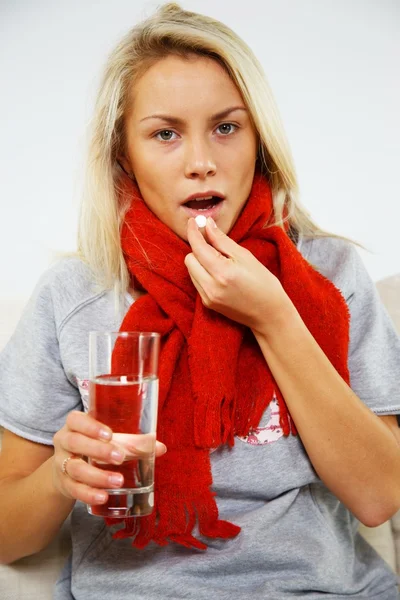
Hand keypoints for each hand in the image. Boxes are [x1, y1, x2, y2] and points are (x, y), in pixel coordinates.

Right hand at [52, 411, 166, 505]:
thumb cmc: (94, 446)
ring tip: (118, 481)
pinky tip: (103, 497)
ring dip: (97, 476)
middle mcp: (65, 441)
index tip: (109, 434)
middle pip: (75, 442)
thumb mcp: (110, 440)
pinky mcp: (64, 484)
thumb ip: (134, 443)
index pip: (75, 420)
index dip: (90, 426)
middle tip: (120, 457)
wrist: (67, 469)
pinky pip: (74, 489)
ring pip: (75, 468)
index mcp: (75, 425)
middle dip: (98, 450)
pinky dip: (88, 494)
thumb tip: (160, 448)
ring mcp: (62, 463)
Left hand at [184, 217, 291, 334]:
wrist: (269, 313)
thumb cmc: (263, 283)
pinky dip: (202, 273)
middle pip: (189, 259)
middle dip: (198, 249)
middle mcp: (210, 286)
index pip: (198, 247)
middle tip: (213, 245)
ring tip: (219, 261)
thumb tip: (207, 224)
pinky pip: (196, 282)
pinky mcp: (207, 303)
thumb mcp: (245, 256)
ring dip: (199, 261)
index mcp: (222, 272)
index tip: (192, 221)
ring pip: (190, 270)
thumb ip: (222, 240)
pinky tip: (218, 273)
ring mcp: (207, 297)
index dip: (193, 232)